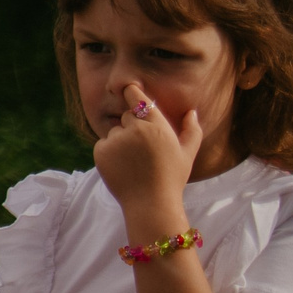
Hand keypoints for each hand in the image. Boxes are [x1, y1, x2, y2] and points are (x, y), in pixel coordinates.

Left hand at [93, 80, 202, 232]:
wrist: (150, 204)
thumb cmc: (172, 178)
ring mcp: (116, 140)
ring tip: (135, 162)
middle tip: (144, 150)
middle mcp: (135, 129)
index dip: (132, 92)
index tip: (129, 88)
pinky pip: (103, 144)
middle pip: (128, 117)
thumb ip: (192, 130)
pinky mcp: (101, 151)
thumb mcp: (187, 154)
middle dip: (134, 127)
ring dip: (121, 141)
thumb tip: (191, 111)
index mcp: (156, 126)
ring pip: (115, 131)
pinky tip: (123, 167)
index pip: (137, 98)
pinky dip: (109, 152)